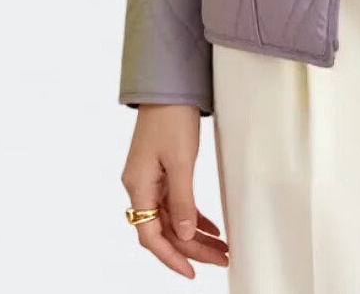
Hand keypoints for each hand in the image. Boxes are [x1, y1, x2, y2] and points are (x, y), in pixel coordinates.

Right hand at [121, 105, 228, 278]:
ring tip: (221, 247)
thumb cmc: (171, 117)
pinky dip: (192, 215)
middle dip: (192, 248)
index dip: (171, 257)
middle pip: (164, 230)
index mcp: (138, 186)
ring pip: (172, 218)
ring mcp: (150, 178)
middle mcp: (140, 186)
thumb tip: (186, 235)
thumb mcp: (182, 161)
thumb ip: (184, 200)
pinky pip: (175, 202)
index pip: (151, 236)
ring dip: (195, 234)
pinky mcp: (161, 170)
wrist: (169, 86)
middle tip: (220, 259)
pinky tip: (210, 226)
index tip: (192, 272)